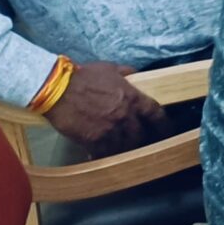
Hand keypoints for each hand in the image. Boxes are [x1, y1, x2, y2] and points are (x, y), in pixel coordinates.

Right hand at [45, 61, 166, 154]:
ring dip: (125, 149)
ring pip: (125, 146)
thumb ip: (126, 73)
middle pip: (141, 134)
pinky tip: (101, 156)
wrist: (57, 89)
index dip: (163, 124)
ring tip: (122, 151)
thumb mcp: (109, 68)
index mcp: (132, 97)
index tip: (166, 130)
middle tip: (142, 144)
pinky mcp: (94, 140)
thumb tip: (135, 75)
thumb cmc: (83, 76)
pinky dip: (105, 155)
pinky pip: (105, 153)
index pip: (156, 113)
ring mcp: (111, 129)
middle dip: (142, 139)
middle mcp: (126, 115)